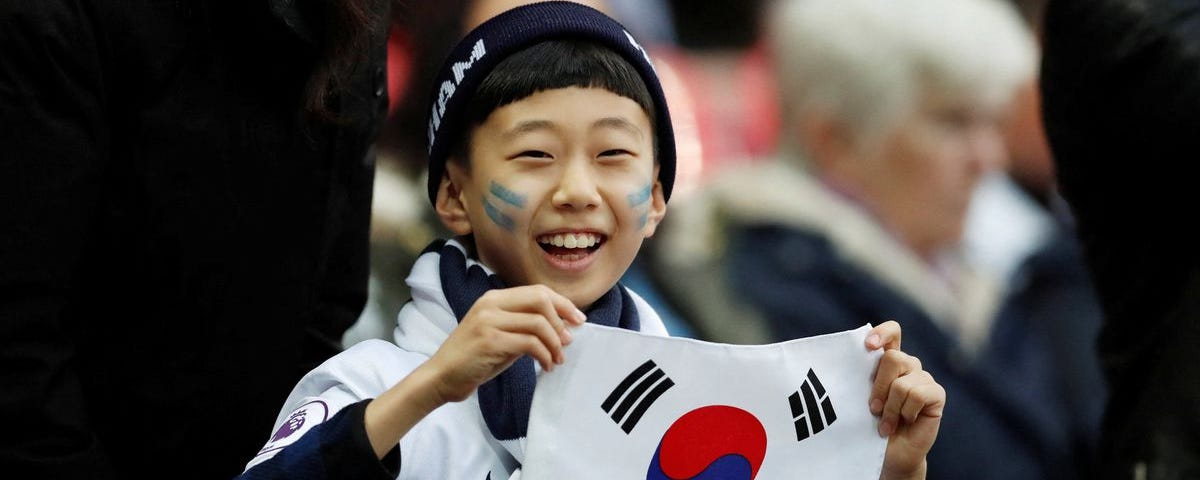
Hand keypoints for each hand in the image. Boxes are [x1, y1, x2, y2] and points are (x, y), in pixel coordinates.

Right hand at [422, 285, 586, 403]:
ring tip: (557, 359)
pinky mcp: (490, 340)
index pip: (537, 291)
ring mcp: (489, 321)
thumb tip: (563, 328)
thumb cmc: (474, 359)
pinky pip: (530, 343)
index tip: (579, 319)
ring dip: (555, 344)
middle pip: (541, 300)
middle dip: (562, 319)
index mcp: (494, 298)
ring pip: (539, 323)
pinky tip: (546, 365)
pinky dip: (544, 355)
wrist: (442, 377)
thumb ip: (526, 327)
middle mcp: (490, 304)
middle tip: (569, 341)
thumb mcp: (501, 336)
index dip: (562, 304)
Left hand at [866, 321, 945, 479]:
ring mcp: (923, 378)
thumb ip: (862, 377)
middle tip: (872, 408)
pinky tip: (904, 422)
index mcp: (888, 361)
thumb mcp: (861, 398)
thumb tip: (850, 360)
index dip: (882, 333)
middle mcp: (908, 365)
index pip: (892, 332)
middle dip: (878, 386)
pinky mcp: (936, 394)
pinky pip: (918, 395)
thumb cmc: (870, 425)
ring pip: (902, 383)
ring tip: (886, 423)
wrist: (889, 455)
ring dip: (890, 408)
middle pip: (893, 358)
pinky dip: (906, 412)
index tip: (868, 345)